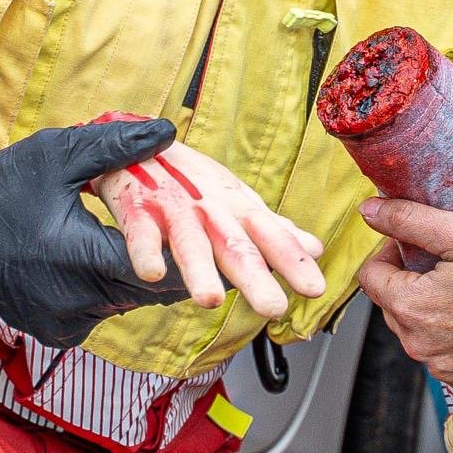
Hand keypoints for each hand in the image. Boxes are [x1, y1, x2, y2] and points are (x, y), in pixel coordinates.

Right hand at [98, 140, 326, 317]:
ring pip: (191, 243)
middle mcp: (211, 210)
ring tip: (210, 301)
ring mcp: (175, 208)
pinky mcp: (138, 208)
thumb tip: (315, 249)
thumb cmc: (195, 181)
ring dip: (200, 271)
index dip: (292, 261)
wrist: (137, 144)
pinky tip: (152, 273)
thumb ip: (273, 230)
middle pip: (235, 246)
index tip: (315, 289)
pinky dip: (146, 252)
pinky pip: (142, 233)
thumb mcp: (238, 201)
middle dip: (255, 276)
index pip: (271, 237)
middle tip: (273, 308)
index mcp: (238, 210)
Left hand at [356, 199, 452, 398]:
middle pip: (393, 304)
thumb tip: (368, 211)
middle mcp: (417, 344)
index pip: (372, 275)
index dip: (391, 254)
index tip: (419, 246)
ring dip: (432, 312)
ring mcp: (440, 367)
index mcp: (410, 306)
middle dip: (411, 283)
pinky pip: (443, 356)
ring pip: (417, 331)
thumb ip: (410, 220)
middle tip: (450, 268)